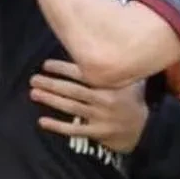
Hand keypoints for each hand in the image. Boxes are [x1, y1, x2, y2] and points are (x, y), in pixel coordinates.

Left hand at [29, 59, 146, 153]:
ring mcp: (101, 118)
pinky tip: (42, 121)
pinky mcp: (97, 132)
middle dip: (51, 84)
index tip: (46, 65)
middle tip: (33, 79)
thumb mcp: (130, 81)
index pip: (83, 74)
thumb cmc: (132, 100)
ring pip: (71, 108)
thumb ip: (115, 68)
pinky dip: (57, 126)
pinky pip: (74, 130)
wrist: (145, 129)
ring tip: (34, 93)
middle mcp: (105, 100)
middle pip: (73, 91)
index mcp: (111, 85)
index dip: (63, 69)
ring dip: (51, 100)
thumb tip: (98, 45)